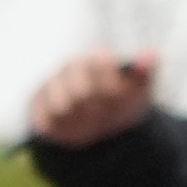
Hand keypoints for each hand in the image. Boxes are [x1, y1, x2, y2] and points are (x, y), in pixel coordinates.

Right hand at [32, 49, 164, 148]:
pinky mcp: (35, 107)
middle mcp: (69, 68)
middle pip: (80, 91)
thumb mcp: (140, 90)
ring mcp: (50, 87)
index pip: (100, 63)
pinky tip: (72, 127)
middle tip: (104, 113)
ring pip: (61, 108)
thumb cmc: (122, 104)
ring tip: (89, 121)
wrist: (99, 128)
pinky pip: (45, 122)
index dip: (111, 87)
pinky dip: (61, 130)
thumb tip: (151, 55)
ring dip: (78, 121)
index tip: (118, 97)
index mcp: (96, 58)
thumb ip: (145, 71)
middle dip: (96, 109)